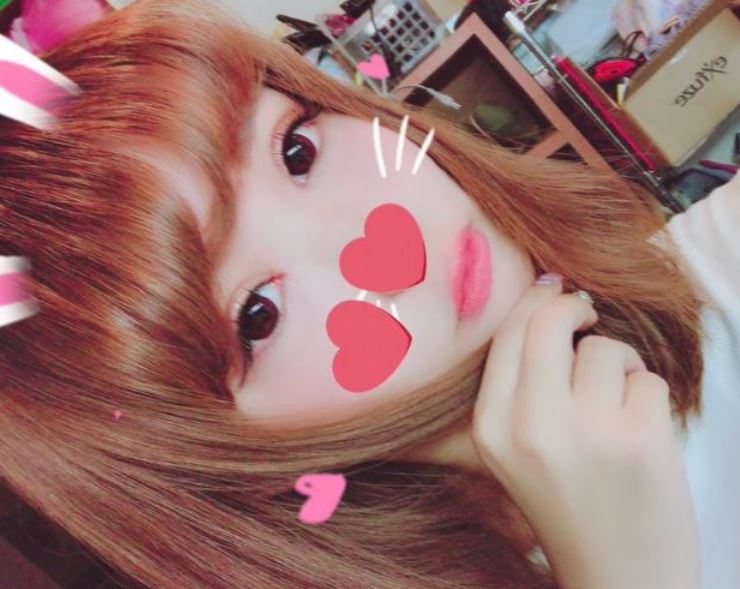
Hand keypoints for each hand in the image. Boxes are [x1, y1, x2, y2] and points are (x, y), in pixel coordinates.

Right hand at [471, 277, 700, 588]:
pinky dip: (649, 398)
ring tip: (616, 406)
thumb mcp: (511, 449)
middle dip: (576, 307)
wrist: (617, 575)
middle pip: (551, 321)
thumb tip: (548, 294)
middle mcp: (529, 425)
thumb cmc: (565, 503)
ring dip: (619, 366)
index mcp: (491, 426)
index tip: (555, 291)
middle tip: (589, 312)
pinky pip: (648, 378)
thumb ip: (517, 383)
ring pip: (606, 348)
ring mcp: (586, 431)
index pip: (507, 333)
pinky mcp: (639, 439)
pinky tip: (639, 433)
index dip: (536, 300)